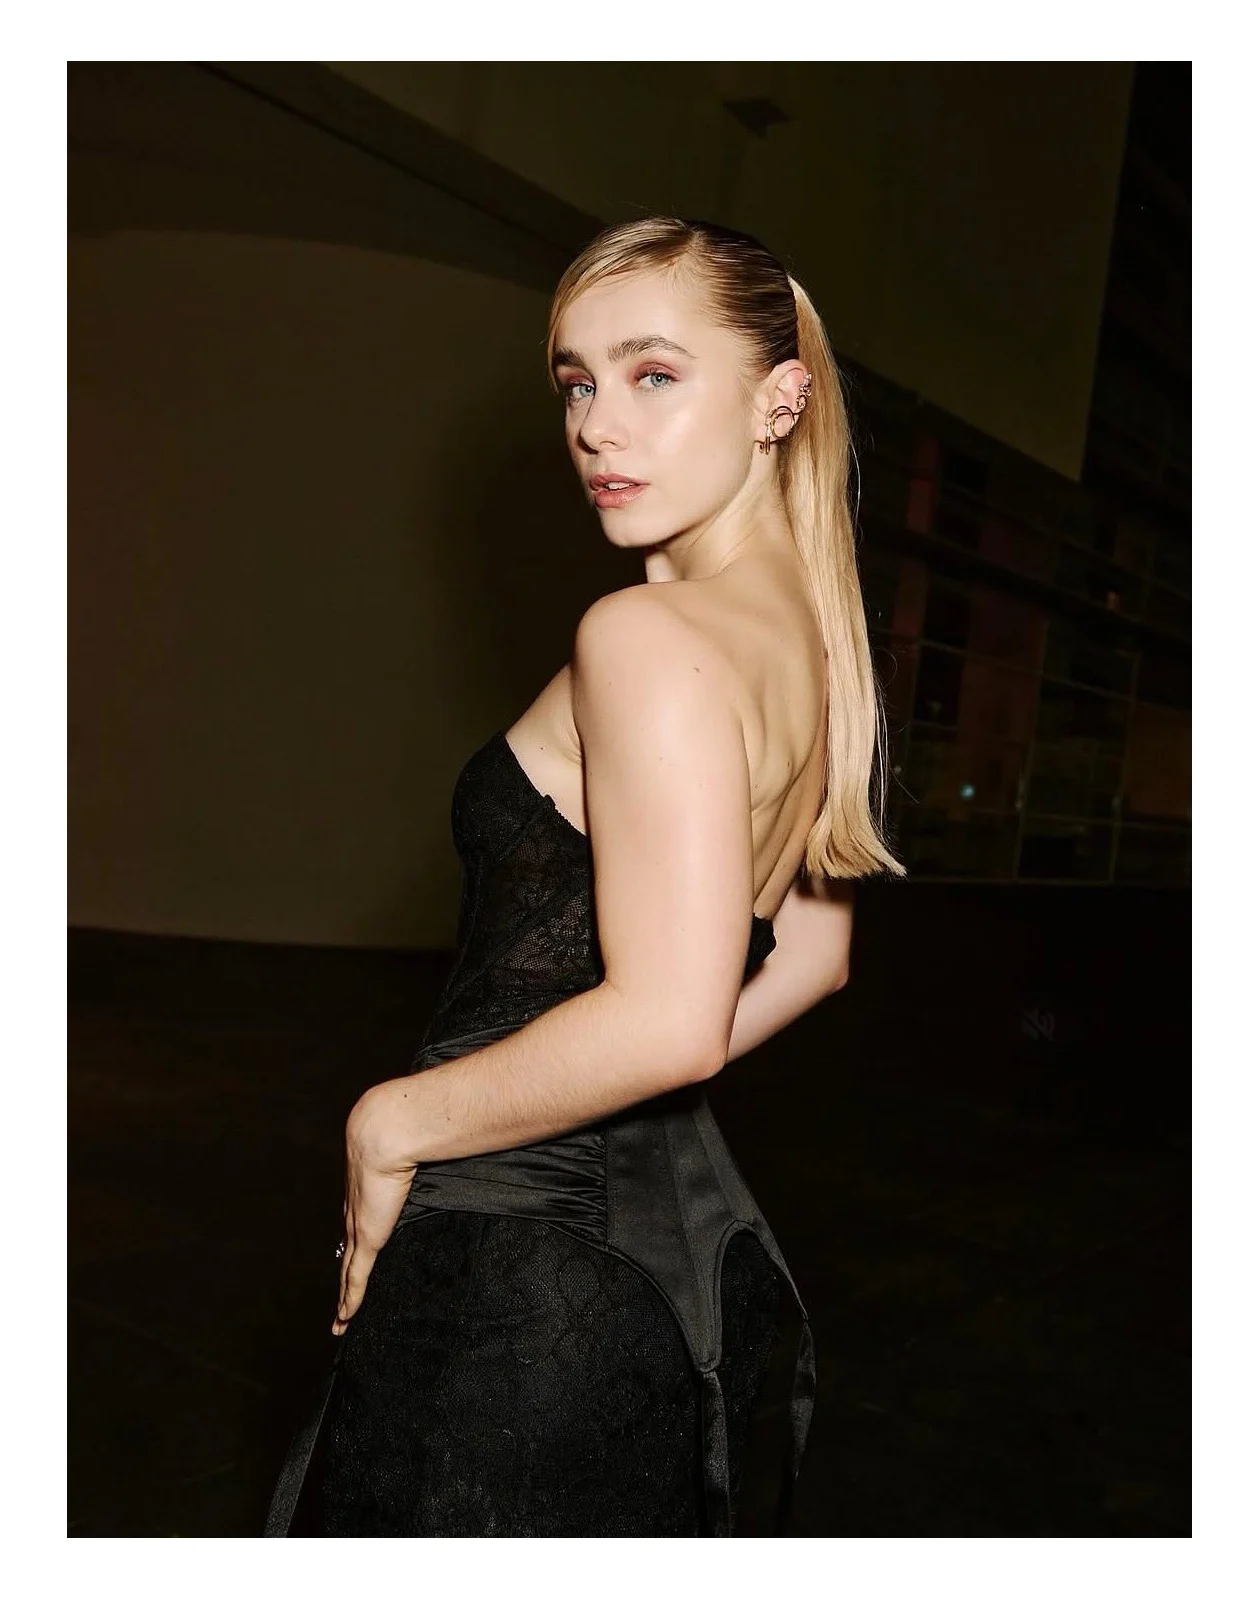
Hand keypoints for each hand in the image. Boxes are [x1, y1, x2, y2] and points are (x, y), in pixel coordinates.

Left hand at [334, 1080, 416, 1334]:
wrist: (384, 1131)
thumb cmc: (403, 1130)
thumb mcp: (415, 1144)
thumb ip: (431, 1146)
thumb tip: (451, 1133)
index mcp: (366, 1191)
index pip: (357, 1223)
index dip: (354, 1242)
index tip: (353, 1254)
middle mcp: (357, 1212)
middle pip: (348, 1252)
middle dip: (345, 1274)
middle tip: (342, 1296)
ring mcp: (358, 1226)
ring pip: (347, 1271)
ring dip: (343, 1297)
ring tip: (339, 1320)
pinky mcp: (367, 1238)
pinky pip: (356, 1278)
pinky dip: (350, 1300)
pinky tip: (344, 1318)